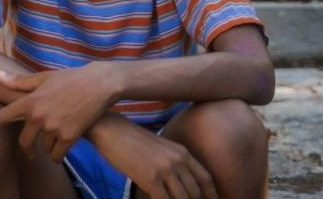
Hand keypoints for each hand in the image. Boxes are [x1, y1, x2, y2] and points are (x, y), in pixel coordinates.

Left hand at [0, 64, 117, 161]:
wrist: (99, 84)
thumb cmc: (70, 79)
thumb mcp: (43, 77)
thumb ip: (19, 82)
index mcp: (29, 101)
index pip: (2, 117)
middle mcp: (38, 116)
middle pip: (24, 141)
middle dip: (27, 148)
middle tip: (30, 151)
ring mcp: (53, 127)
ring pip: (43, 148)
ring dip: (46, 148)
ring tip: (54, 140)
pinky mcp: (69, 136)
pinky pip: (57, 154)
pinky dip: (58, 155)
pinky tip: (60, 151)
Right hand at [91, 114, 216, 198]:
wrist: (110, 130)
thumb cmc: (130, 139)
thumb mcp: (159, 147)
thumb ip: (172, 162)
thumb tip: (177, 184)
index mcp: (182, 152)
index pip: (206, 179)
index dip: (211, 195)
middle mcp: (178, 160)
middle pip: (195, 193)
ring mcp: (165, 170)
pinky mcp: (150, 179)